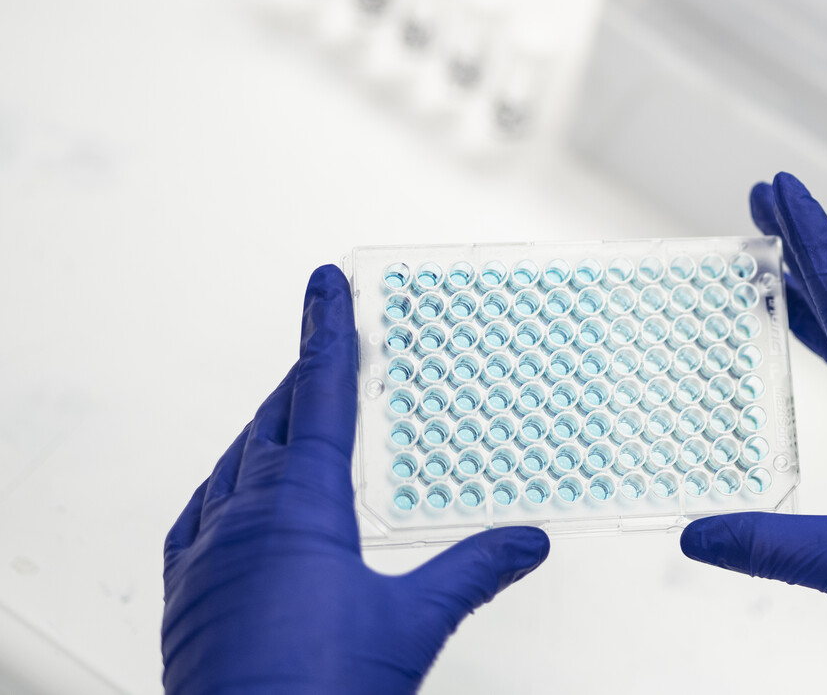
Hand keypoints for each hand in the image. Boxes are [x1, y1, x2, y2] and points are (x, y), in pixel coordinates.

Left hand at [162, 266, 551, 693]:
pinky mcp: (187, 595)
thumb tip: (525, 542)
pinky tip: (235, 499)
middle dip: (302, 380)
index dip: (328, 335)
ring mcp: (205, 557)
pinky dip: (226, 489)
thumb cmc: (315, 694)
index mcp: (299, 509)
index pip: (319, 397)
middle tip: (325, 345)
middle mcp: (241, 519)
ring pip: (233, 466)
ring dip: (265, 431)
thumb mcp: (413, 625)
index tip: (326, 286)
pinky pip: (198, 517)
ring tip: (290, 416)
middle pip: (273, 422)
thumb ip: (472, 572)